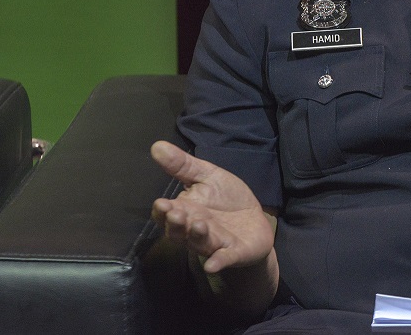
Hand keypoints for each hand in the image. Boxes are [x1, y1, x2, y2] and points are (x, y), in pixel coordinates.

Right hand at [150, 140, 274, 273]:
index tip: (161, 203)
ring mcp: (214, 243)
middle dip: (176, 224)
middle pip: (179, 231)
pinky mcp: (234, 252)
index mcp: (186, 211)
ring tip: (198, 224)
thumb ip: (183, 165)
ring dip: (197, 236)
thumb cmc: (226, 199)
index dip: (162, 211)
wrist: (254, 222)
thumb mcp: (208, 176)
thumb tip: (156, 146)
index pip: (167, 214)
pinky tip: (213, 264)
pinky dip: (218, 261)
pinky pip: (224, 258)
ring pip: (200, 243)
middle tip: (175, 213)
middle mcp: (195, 230)